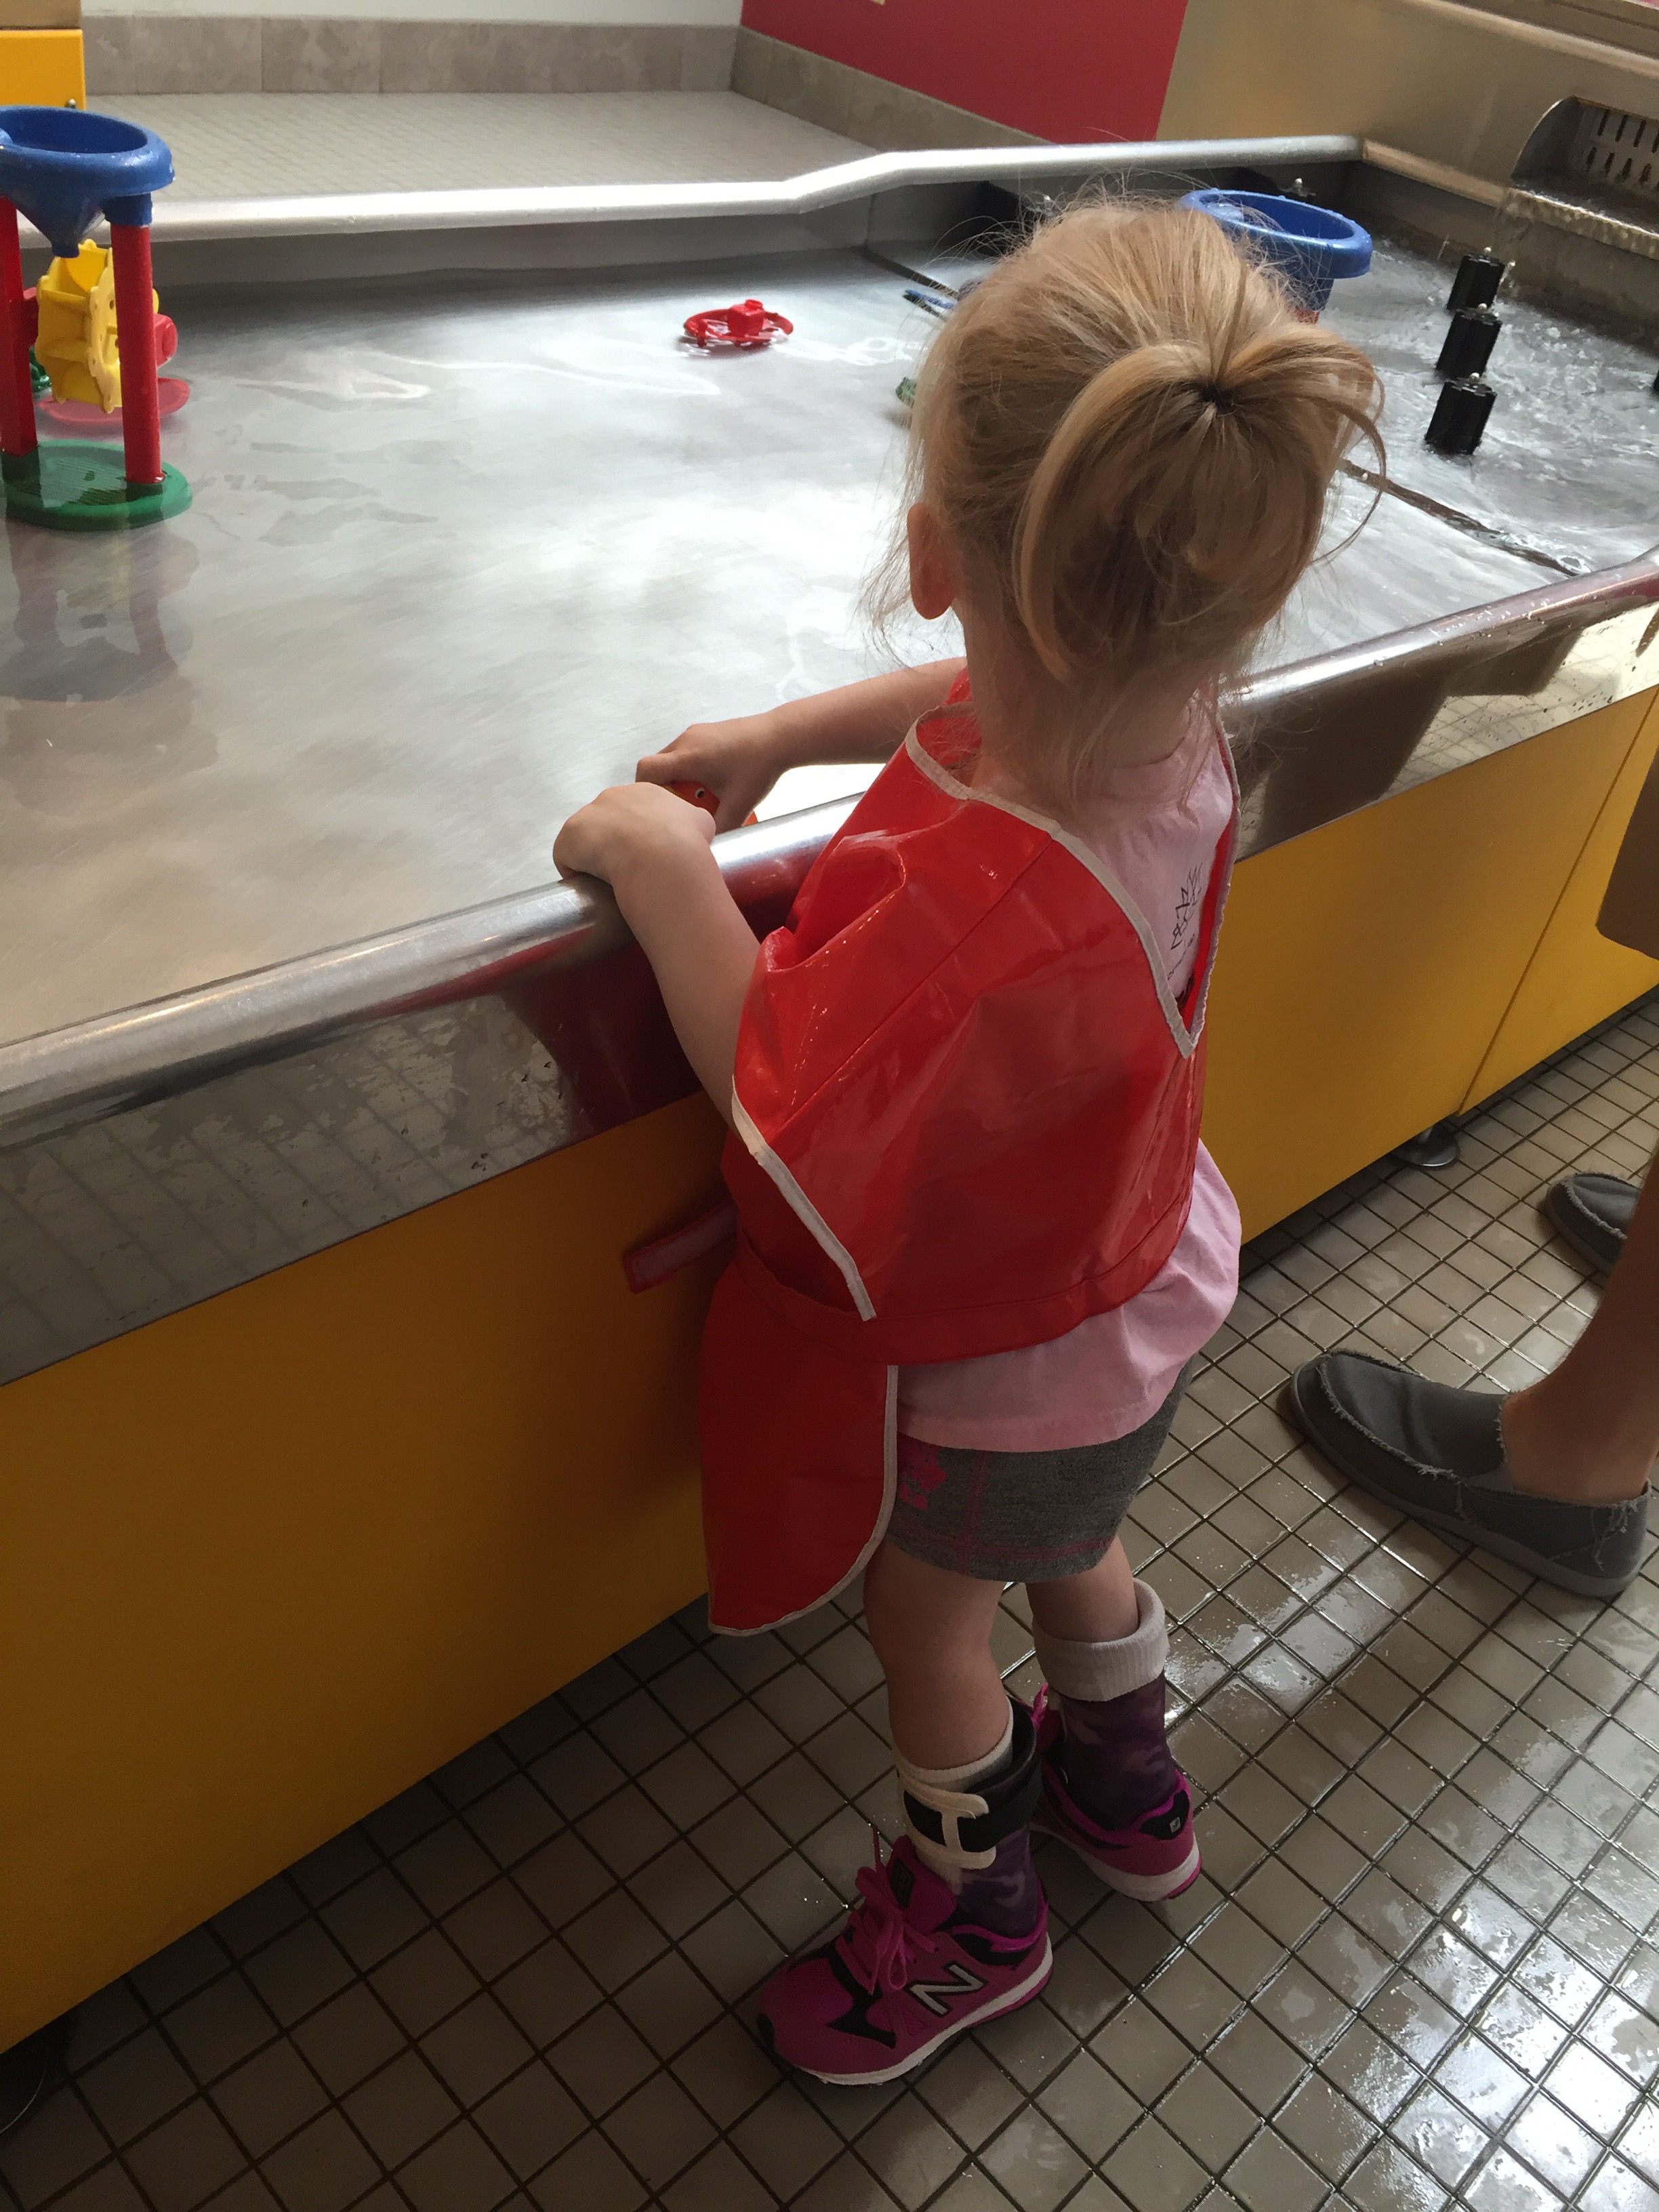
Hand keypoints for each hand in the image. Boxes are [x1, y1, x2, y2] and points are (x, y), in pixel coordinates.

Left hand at [554, 781, 715, 890]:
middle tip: (631, 867)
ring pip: (587, 839)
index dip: (641, 834)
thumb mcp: (702, 823)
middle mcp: (614, 795)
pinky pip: (569, 859)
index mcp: (645, 791)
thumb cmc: (685, 839)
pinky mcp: (569, 837)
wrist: (660, 854)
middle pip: (609, 822)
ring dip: (596, 857)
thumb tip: (695, 830)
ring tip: (611, 880)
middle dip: (616, 843)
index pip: (636, 810)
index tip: (649, 853)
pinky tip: (593, 886)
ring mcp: (588, 814)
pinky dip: (578, 873)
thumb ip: (695, 821)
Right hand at [636, 712, 785, 831]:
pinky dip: (689, 768)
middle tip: (683, 806)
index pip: (646, 770)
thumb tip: (702, 844)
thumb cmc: (759, 769)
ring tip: (700, 794)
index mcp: (688, 757)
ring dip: (678, 778)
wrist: (780, 737)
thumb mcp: (738, 807)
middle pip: (656, 766)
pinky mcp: (703, 731)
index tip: (660, 807)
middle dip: (664, 789)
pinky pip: (684, 752)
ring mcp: (694, 733)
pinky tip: (711, 780)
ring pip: (670, 759)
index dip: (644, 790)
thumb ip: (717, 828)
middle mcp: (686, 741)